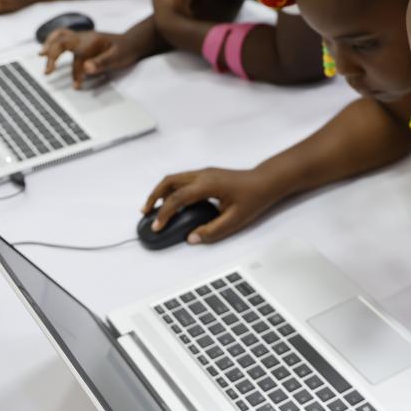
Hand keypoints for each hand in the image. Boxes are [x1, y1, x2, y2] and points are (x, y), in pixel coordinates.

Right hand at [40, 28, 140, 87]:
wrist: (133, 42)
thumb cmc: (126, 50)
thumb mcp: (118, 58)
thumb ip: (102, 63)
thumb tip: (86, 68)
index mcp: (89, 41)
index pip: (69, 50)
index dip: (63, 64)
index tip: (61, 77)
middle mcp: (83, 37)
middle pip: (60, 40)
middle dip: (51, 54)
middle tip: (47, 71)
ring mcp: (82, 38)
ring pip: (61, 36)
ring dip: (50, 45)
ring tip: (41, 54)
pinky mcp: (82, 42)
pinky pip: (65, 40)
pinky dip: (55, 45)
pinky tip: (49, 52)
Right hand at [142, 168, 278, 244]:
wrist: (265, 182)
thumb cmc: (253, 198)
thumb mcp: (234, 220)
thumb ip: (212, 230)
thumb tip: (192, 238)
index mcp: (207, 185)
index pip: (178, 198)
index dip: (164, 213)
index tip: (157, 226)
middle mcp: (202, 175)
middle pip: (169, 181)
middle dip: (154, 196)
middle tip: (145, 213)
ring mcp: (204, 172)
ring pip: (174, 178)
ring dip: (161, 191)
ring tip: (153, 208)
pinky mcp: (206, 175)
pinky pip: (182, 180)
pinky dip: (171, 189)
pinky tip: (171, 202)